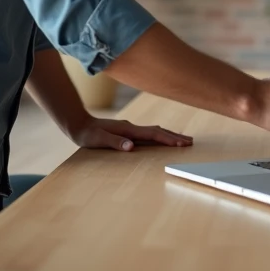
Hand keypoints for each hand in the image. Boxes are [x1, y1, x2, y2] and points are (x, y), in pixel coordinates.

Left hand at [69, 116, 193, 151]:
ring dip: (169, 135)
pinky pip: (149, 134)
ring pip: (155, 131)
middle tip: (190, 142)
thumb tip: (131, 146)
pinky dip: (160, 136)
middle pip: (158, 131)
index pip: (153, 135)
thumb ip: (115, 143)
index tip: (182, 144)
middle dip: (175, 136)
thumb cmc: (87, 134)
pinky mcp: (128, 131)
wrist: (79, 124)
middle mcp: (132, 127)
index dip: (168, 139)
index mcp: (128, 130)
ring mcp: (130, 129)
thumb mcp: (98, 140)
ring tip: (182, 140)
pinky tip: (162, 139)